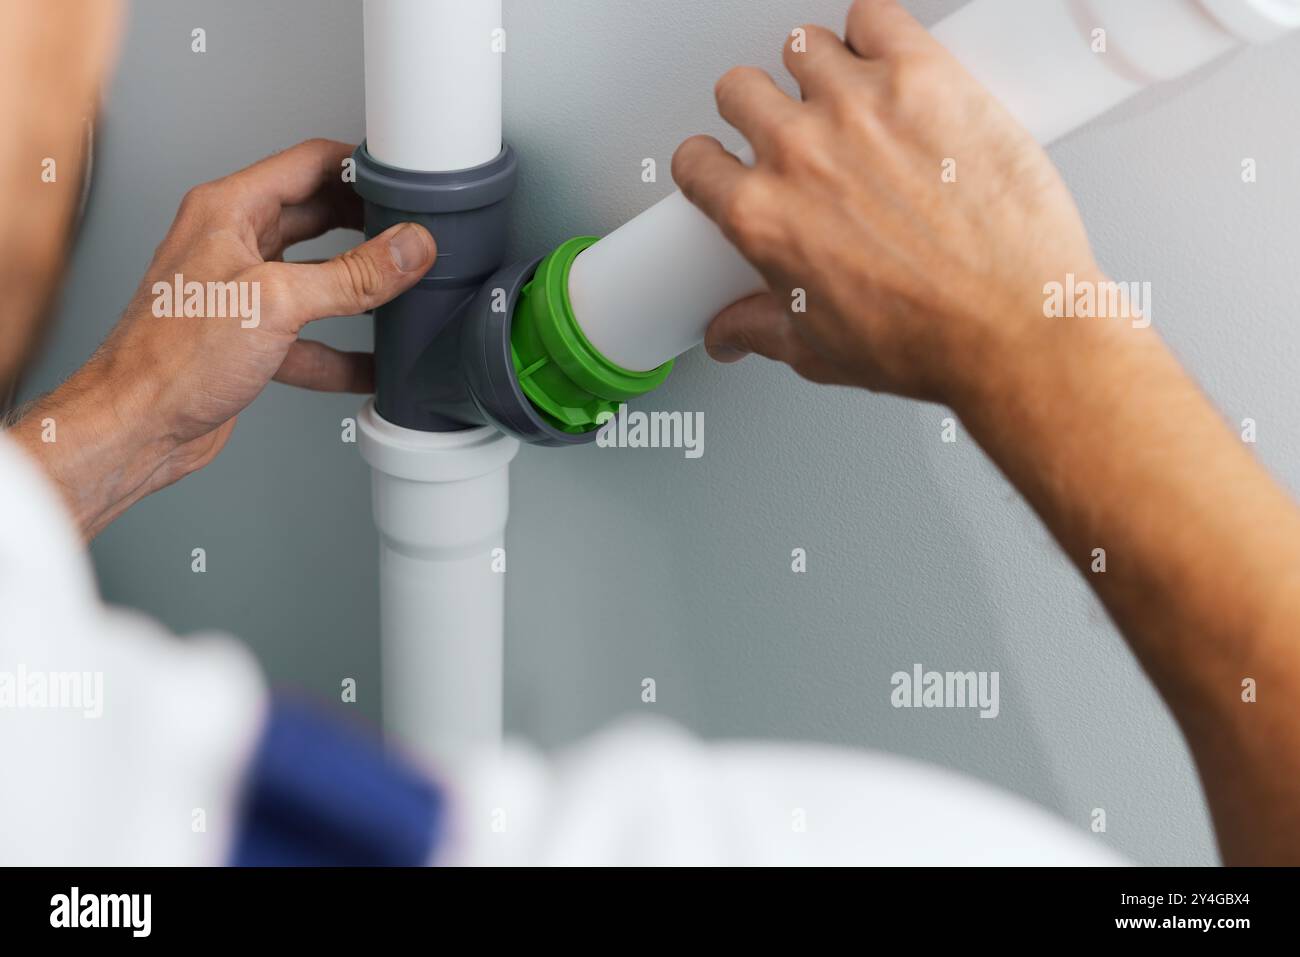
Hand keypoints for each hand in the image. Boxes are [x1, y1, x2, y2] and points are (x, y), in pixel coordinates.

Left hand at [10, 138, 435, 535]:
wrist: (137, 425)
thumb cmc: (172, 357)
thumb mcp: (277, 302)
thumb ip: (352, 275)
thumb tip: (407, 248)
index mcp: (228, 211)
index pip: (307, 164)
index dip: (359, 166)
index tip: (402, 179)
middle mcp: (232, 244)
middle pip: (316, 216)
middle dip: (367, 224)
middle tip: (411, 232)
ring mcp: (240, 291)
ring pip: (316, 276)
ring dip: (359, 287)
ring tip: (402, 289)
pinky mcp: (249, 338)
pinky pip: (310, 336)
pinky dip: (343, 350)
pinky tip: (373, 364)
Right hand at [671, 0, 1102, 405]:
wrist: (1013, 329)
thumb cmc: (926, 342)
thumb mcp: (818, 351)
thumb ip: (760, 328)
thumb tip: (729, 332)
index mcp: (762, 217)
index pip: (697, 160)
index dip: (713, 163)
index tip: (733, 164)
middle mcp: (798, 153)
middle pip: (740, 89)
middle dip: (760, 109)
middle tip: (796, 130)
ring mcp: (858, 106)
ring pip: (803, 46)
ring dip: (819, 70)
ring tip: (852, 98)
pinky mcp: (922, 75)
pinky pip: (873, 13)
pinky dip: (877, 31)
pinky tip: (892, 61)